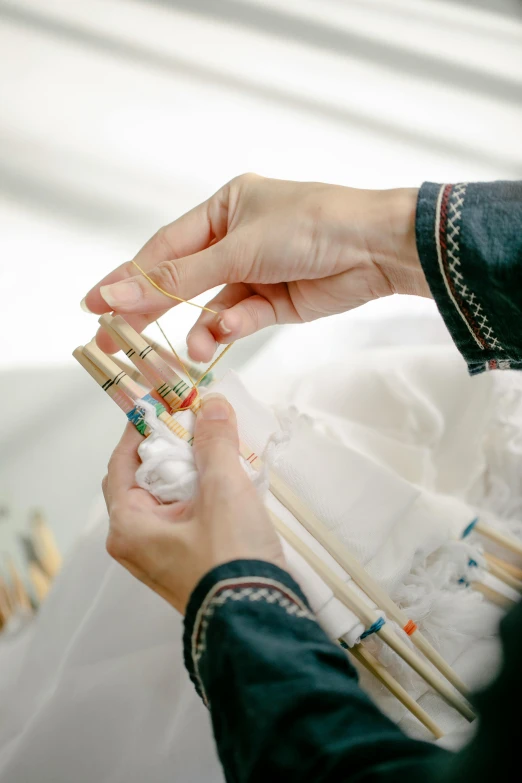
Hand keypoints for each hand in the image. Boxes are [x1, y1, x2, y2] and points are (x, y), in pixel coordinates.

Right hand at [84, 175, 427, 361]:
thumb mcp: (237, 248)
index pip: (163, 248)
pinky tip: (228, 331)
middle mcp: (236, 240)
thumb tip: (116, 292)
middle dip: (152, 310)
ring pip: (212, 306)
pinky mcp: (276, 301)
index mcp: (223, 209)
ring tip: (195, 349)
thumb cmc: (310, 225)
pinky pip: (242, 317)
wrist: (377, 248)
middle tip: (118, 340)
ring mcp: (257, 272)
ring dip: (202, 328)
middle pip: (181, 280)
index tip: (94, 305)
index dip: (128, 278)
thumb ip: (177, 277)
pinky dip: (233, 326)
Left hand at [103, 394, 284, 613]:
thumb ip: (214, 444)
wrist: (260, 622)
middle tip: (198, 424)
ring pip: (168, 497)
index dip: (142, 430)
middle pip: (145, 479)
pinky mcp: (186, 562)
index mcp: (128, 526)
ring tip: (218, 447)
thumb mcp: (223, 491)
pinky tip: (227, 480)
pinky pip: (185, 516)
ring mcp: (161, 556)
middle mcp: (136, 543)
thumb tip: (211, 407)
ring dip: (191, 470)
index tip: (164, 404)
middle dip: (171, 449)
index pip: (122, 462)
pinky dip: (201, 493)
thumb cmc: (230, 561)